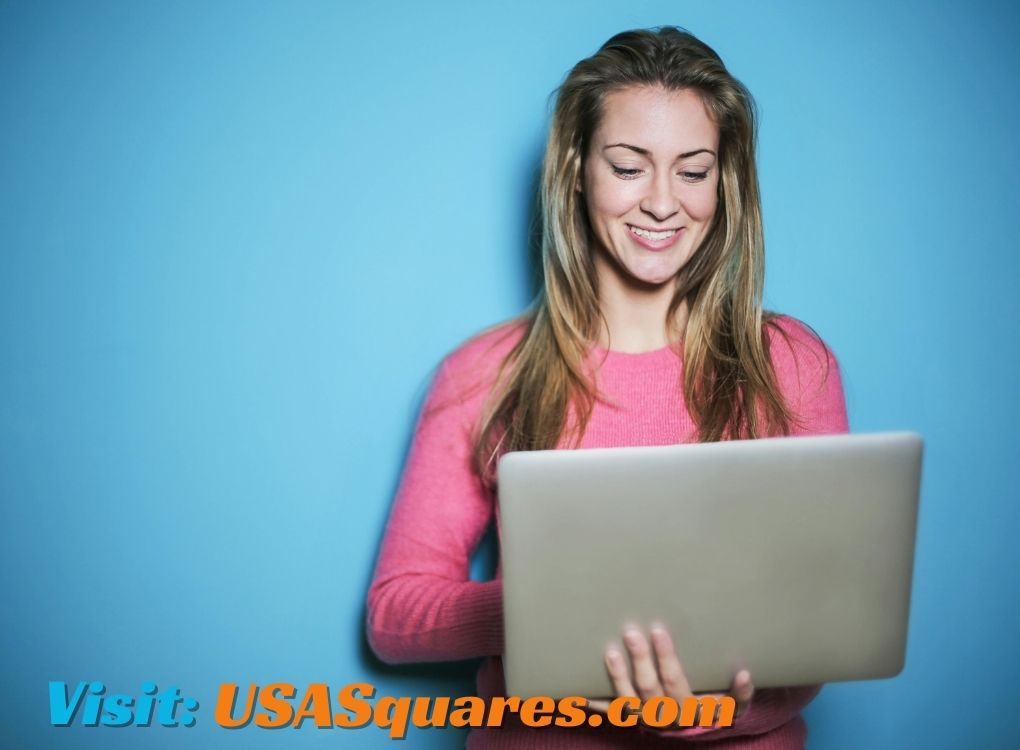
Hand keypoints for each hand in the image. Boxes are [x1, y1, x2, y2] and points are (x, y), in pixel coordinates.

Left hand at [587, 624, 753, 729]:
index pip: (674, 679)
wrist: (696, 733)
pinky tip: (578, 690)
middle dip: (639, 659)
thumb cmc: (713, 711)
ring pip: (626, 699)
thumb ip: (740, 695)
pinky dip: (593, 703)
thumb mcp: (732, 707)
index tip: (658, 630)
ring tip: (610, 652)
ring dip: (617, 676)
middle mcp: (662, 714)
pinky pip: (610, 712)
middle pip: (648, 686)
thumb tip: (744, 674)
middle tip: (631, 631)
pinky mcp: (629, 718)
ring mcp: (643, 718)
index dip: (666, 656)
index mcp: (686, 708)